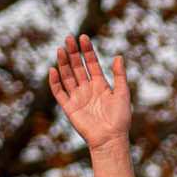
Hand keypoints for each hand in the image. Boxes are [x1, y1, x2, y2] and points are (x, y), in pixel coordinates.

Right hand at [48, 35, 130, 151]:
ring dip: (63, 63)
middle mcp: (87, 89)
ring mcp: (77, 97)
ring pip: (67, 76)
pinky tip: (53, 70)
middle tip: (69, 38)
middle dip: (73, 53)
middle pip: (77, 67)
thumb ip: (120, 75)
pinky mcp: (69, 107)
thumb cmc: (120, 118)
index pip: (91, 63)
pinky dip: (54, 82)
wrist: (111, 139)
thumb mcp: (123, 94)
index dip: (87, 51)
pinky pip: (59, 92)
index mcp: (101, 85)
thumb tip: (119, 56)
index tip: (83, 37)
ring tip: (61, 49)